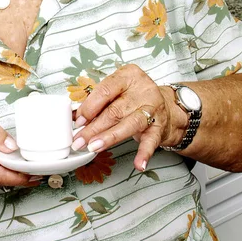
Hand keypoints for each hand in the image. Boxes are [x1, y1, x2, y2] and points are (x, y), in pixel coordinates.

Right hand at [0, 111, 38, 192]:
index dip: (19, 174)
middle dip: (21, 171)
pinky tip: (5, 161)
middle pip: (3, 178)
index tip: (36, 172)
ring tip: (20, 157)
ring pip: (1, 180)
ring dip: (12, 170)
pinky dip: (4, 172)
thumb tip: (12, 145)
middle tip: (37, 162)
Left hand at [71, 64, 187, 170]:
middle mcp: (142, 90)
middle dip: (94, 127)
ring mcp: (153, 109)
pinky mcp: (160, 126)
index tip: (79, 120)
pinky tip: (138, 164)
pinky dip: (144, 153)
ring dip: (109, 138)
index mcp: (128, 76)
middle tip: (79, 140)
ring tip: (94, 147)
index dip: (90, 107)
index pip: (106, 90)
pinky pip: (151, 141)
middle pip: (114, 110)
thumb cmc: (134, 97)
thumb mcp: (117, 91)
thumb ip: (97, 101)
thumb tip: (76, 116)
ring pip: (129, 124)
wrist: (166, 106)